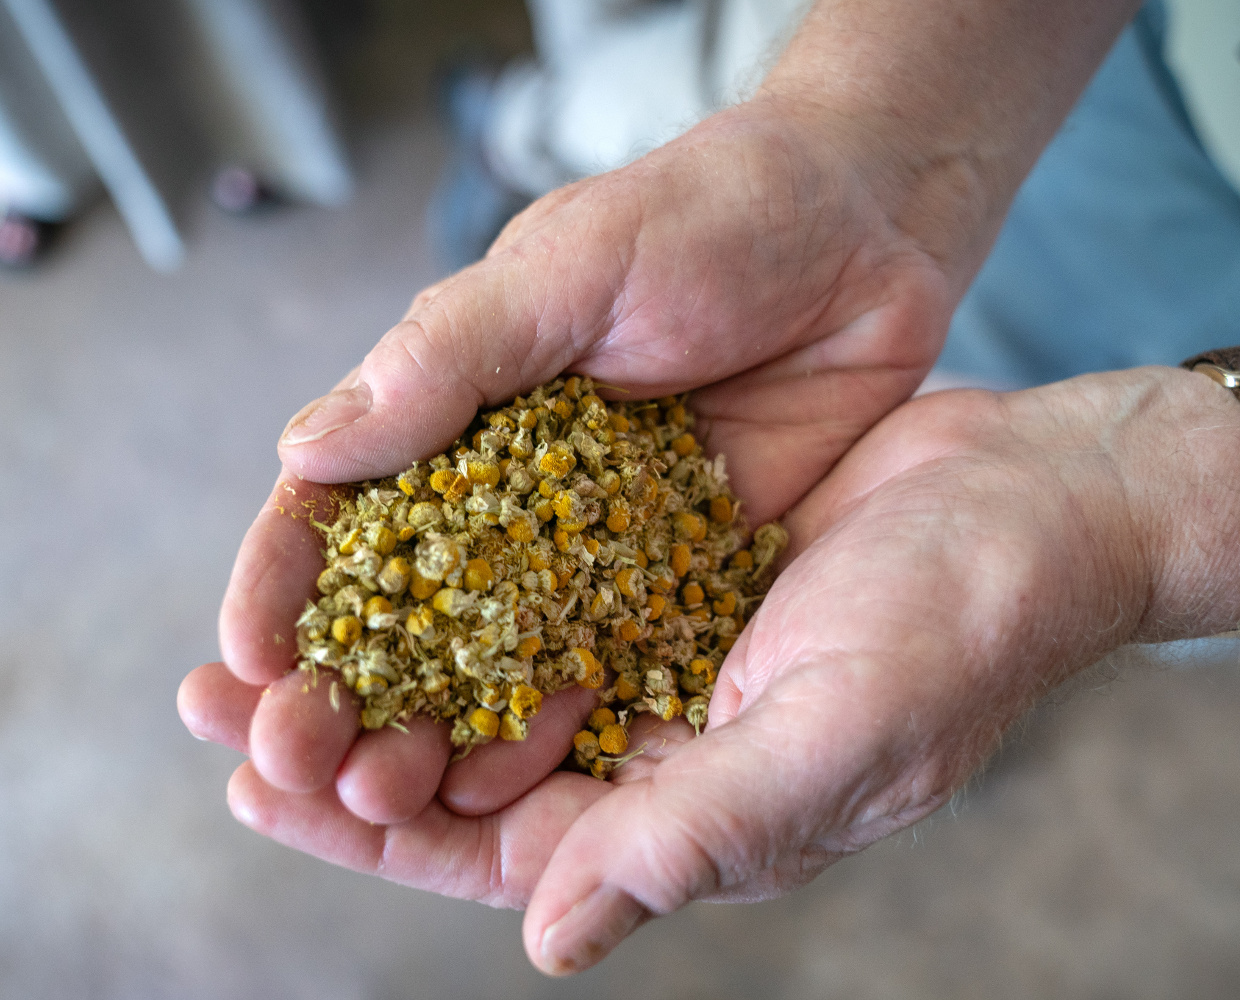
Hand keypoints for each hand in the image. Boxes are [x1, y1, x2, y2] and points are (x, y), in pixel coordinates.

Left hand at [181, 366, 1239, 970]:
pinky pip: (541, 596)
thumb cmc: (966, 622)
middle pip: (472, 774)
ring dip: (384, 665)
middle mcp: (672, 752)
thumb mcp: (840, 732)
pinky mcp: (675, 573)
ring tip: (270, 636)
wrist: (1041, 500)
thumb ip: (702, 831)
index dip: (375, 830)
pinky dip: (456, 588)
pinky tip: (384, 551)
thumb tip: (552, 936)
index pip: (504, 852)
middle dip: (345, 748)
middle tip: (220, 703)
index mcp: (701, 817)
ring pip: (490, 684)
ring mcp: (671, 660)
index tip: (255, 784)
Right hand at [183, 93, 961, 902]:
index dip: (281, 586)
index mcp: (454, 406)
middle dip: (339, 688)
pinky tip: (513, 789)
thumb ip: (451, 357)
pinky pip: (606, 663)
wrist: (863, 229)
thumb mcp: (571, 268)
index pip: (339, 508)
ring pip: (492, 657)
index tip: (236, 667)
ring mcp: (592, 542)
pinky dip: (555, 724)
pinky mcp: (675, 575)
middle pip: (402, 609)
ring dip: (432, 730)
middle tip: (289, 763)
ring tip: (379, 806)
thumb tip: (303, 452)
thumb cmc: (708, 214)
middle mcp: (509, 489)